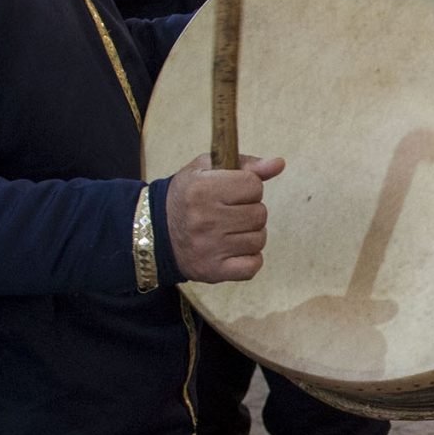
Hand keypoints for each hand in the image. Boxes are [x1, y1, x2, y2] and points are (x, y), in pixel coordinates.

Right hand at [165, 153, 285, 282]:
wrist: (155, 233)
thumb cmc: (186, 196)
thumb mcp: (206, 169)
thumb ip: (246, 165)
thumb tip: (279, 164)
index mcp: (202, 190)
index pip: (254, 185)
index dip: (247, 187)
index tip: (232, 191)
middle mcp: (205, 220)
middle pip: (260, 213)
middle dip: (249, 211)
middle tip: (229, 212)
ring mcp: (210, 248)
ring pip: (259, 239)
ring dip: (249, 234)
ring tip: (228, 230)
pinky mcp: (213, 271)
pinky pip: (254, 265)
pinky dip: (249, 258)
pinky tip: (232, 249)